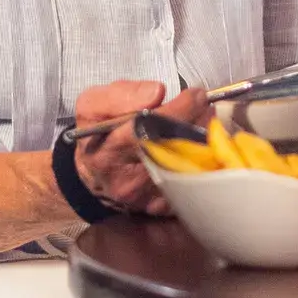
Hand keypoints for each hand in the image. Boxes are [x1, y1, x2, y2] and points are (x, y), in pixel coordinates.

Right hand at [69, 79, 211, 216]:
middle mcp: (129, 181)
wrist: (95, 174)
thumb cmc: (96, 136)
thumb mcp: (93, 105)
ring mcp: (149, 197)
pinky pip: (195, 179)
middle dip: (198, 120)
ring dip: (203, 136)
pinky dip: (203, 157)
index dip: (178, 110)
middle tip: (203, 103)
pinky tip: (198, 141)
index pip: (148, 131)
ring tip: (202, 117)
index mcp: (107, 154)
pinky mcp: (165, 206)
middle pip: (176, 148)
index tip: (194, 94)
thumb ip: (123, 95)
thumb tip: (157, 92)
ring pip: (192, 163)